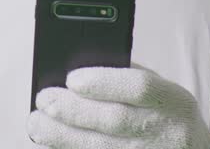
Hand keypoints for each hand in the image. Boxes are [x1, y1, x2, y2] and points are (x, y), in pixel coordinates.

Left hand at [27, 61, 209, 148]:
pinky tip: (53, 142)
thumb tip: (82, 68)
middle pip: (113, 120)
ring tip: (37, 124)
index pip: (139, 88)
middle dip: (72, 109)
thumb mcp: (164, 90)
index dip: (104, 82)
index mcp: (172, 100)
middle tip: (44, 99)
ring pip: (100, 148)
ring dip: (62, 136)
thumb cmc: (168, 115)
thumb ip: (129, 76)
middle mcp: (161, 130)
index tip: (72, 78)